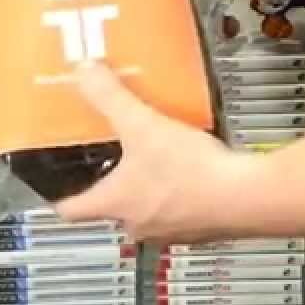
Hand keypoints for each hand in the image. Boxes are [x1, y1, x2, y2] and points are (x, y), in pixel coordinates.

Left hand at [54, 63, 257, 242]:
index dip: (61, 196)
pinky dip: (181, 194)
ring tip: (154, 161)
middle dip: (112, 186)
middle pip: (111, 211)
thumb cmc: (190, 171)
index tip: (57, 186)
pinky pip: (182, 212)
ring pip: (147, 212)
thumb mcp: (143, 124)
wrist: (246, 198)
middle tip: (113, 159)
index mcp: (114, 205)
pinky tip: (192, 170)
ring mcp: (171, 232)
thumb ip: (110, 98)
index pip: (71, 211)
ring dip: (148, 190)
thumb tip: (84, 73)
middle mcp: (138, 226)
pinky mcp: (201, 229)